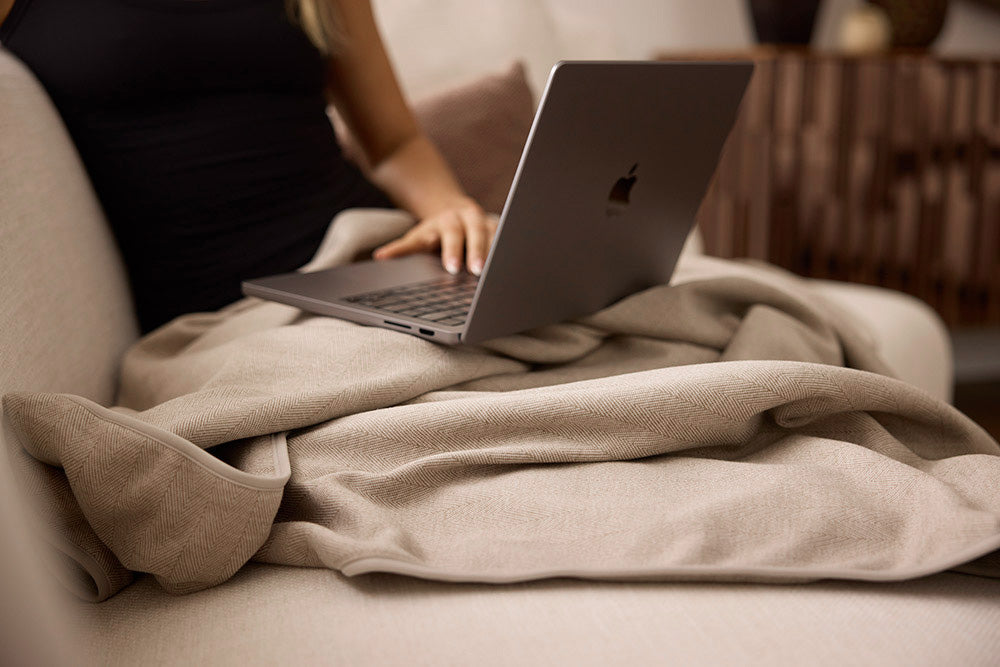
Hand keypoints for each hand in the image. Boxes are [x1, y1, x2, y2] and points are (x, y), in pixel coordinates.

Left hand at [372, 200, 497, 275]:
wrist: (453, 211)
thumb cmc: (434, 233)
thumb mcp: (417, 237)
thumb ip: (402, 248)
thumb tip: (380, 257)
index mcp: (446, 221)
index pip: (448, 235)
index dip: (451, 251)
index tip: (452, 268)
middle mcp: (467, 218)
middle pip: (473, 232)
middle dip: (476, 251)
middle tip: (476, 271)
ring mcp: (485, 222)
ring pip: (494, 234)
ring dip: (496, 253)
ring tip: (499, 272)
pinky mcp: (500, 228)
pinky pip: (507, 239)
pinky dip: (508, 252)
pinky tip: (512, 267)